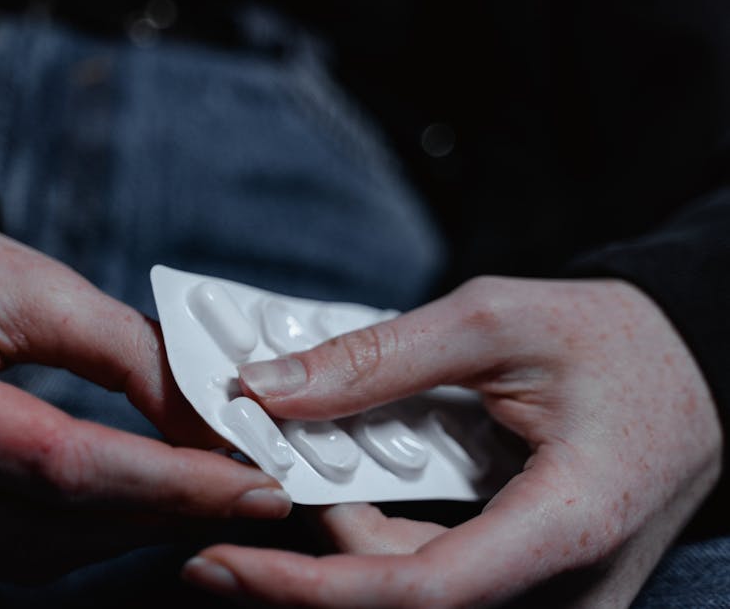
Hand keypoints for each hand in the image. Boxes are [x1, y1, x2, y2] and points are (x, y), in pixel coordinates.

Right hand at [0, 181, 290, 580]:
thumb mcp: (26, 281)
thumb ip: (129, 354)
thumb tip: (214, 427)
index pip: (56, 464)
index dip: (169, 481)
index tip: (254, 480)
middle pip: (37, 528)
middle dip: (156, 516)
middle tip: (237, 492)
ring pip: (12, 557)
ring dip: (114, 535)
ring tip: (188, 498)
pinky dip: (58, 541)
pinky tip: (116, 510)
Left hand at [182, 276, 721, 606]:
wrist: (696, 371)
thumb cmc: (618, 342)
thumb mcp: (496, 323)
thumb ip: (379, 359)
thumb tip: (268, 388)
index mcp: (566, 526)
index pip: (419, 594)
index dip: (308, 588)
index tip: (221, 562)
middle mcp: (566, 588)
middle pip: (405, 604)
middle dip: (308, 561)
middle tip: (242, 502)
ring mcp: (557, 595)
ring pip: (418, 596)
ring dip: (344, 543)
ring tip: (301, 473)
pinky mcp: (540, 587)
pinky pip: (443, 580)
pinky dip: (383, 538)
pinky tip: (352, 488)